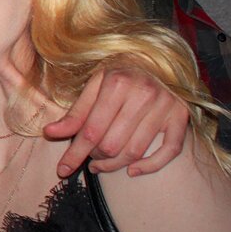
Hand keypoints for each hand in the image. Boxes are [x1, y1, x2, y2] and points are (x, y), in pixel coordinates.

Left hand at [45, 65, 189, 176]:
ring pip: (135, 151)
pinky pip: (169, 151)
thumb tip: (49, 133)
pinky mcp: (181, 116)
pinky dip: (149, 166)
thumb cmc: (120, 74)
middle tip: (89, 156)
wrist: (157, 60)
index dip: (75, 153)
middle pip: (112, 144)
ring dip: (114, 165)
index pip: (91, 130)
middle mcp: (143, 94)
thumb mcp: (93, 86)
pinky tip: (131, 171)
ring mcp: (166, 106)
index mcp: (117, 83)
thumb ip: (75, 113)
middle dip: (95, 157)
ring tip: (101, 164)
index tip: (62, 170)